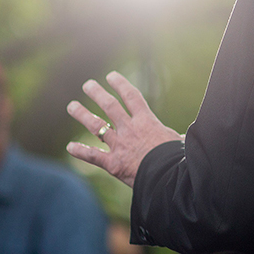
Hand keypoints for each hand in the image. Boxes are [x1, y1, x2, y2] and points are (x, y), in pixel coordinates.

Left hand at [65, 72, 181, 187]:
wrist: (168, 177)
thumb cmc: (178, 158)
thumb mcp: (180, 142)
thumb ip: (176, 138)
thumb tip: (184, 139)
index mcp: (147, 121)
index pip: (131, 97)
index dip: (120, 84)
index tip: (111, 76)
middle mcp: (130, 129)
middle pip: (110, 106)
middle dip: (97, 93)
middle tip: (87, 85)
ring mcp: (119, 145)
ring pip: (96, 126)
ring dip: (82, 114)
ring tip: (72, 106)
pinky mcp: (113, 164)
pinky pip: (93, 156)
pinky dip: (80, 151)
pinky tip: (69, 147)